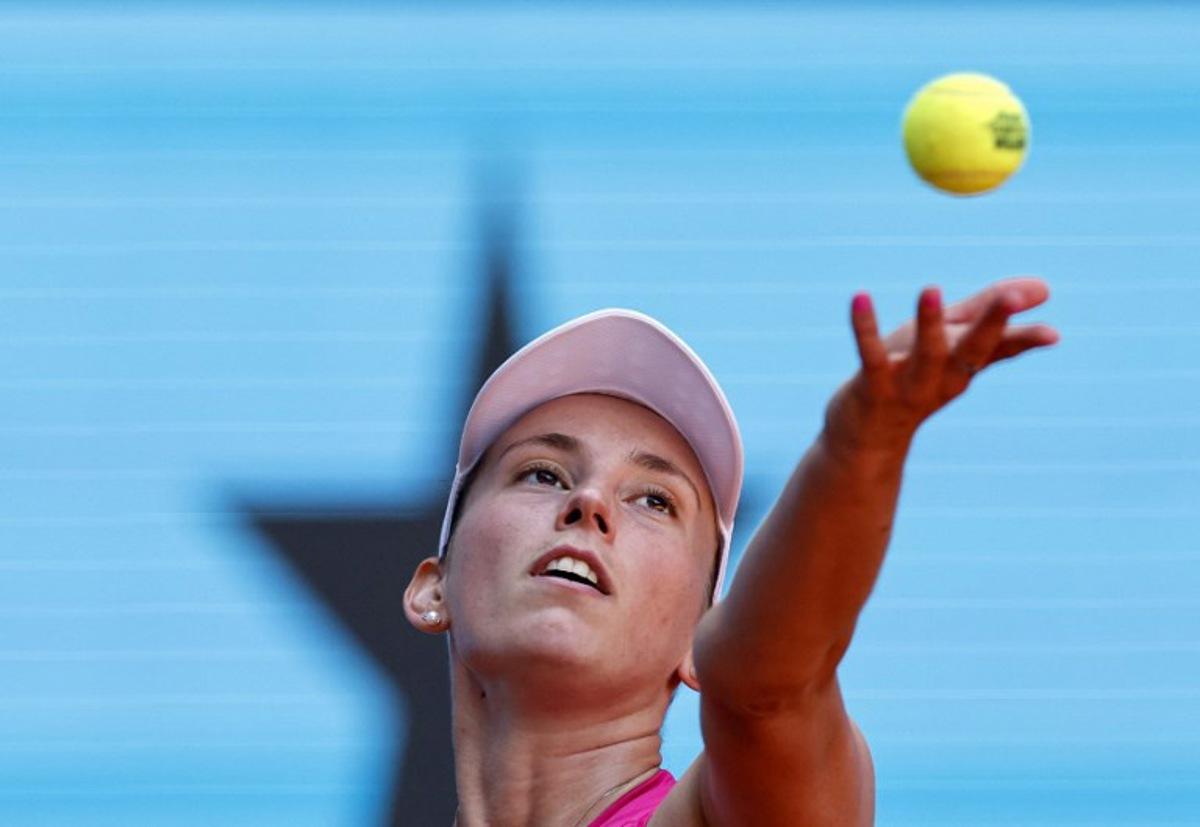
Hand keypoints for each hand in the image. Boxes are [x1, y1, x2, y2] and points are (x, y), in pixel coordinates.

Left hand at [822, 277, 1059, 457]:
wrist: (866, 440)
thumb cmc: (911, 379)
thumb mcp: (950, 343)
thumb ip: (987, 313)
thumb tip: (1044, 288)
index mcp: (965, 367)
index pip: (1002, 349)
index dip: (1025, 340)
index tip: (1053, 335)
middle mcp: (943, 378)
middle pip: (973, 350)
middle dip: (992, 324)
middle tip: (1011, 298)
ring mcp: (909, 386)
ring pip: (925, 355)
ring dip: (929, 323)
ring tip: (930, 289)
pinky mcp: (872, 388)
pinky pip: (870, 356)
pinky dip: (865, 329)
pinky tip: (860, 298)